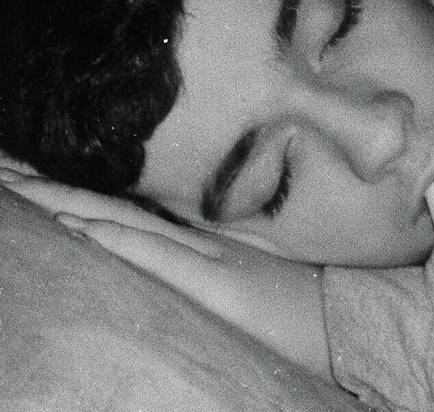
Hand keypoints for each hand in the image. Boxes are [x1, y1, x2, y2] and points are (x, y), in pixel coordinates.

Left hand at [0, 169, 330, 379]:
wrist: (346, 319)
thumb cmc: (299, 305)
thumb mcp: (245, 280)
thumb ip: (211, 264)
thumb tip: (170, 256)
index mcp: (197, 242)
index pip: (121, 212)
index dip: (72, 194)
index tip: (27, 179)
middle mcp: (194, 240)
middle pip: (108, 208)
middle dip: (50, 190)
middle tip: (1, 169)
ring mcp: (205, 258)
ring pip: (122, 223)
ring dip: (64, 205)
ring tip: (14, 186)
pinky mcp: (219, 284)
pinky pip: (158, 258)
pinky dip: (116, 239)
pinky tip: (78, 225)